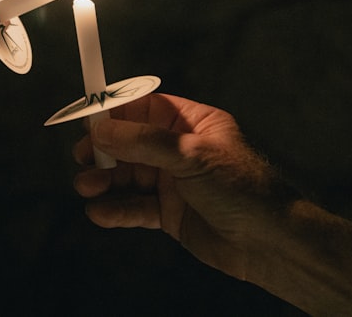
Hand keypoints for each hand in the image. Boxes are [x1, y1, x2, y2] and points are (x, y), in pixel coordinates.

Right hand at [72, 93, 298, 279]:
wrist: (270, 243)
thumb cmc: (244, 189)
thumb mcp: (191, 156)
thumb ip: (144, 142)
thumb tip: (102, 130)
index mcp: (193, 124)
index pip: (145, 108)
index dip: (115, 112)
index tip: (86, 118)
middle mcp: (181, 151)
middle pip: (131, 142)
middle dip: (104, 149)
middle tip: (81, 155)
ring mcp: (175, 183)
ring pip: (128, 175)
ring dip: (104, 179)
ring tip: (86, 186)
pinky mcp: (170, 214)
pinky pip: (135, 207)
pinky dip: (115, 209)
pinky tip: (100, 212)